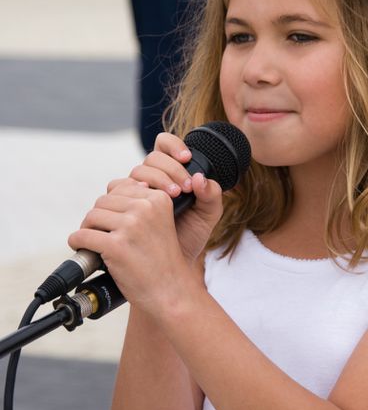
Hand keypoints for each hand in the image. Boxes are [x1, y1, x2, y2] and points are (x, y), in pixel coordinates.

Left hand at [68, 134, 223, 313]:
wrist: (170, 291)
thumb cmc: (161, 259)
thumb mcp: (160, 222)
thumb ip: (142, 203)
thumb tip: (115, 186)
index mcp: (159, 199)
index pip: (121, 188)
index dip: (113, 206)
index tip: (115, 222)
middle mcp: (146, 208)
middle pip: (103, 201)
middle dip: (99, 217)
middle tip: (101, 233)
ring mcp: (131, 226)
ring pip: (91, 216)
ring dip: (87, 229)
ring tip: (94, 242)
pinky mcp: (116, 246)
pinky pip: (82, 236)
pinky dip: (77, 242)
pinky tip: (83, 248)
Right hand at [110, 132, 223, 261]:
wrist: (173, 264)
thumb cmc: (189, 238)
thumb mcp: (207, 217)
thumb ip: (211, 196)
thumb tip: (201, 178)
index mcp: (167, 174)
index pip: (163, 145)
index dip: (172, 145)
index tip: (187, 157)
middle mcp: (146, 181)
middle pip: (148, 161)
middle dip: (169, 170)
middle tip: (184, 187)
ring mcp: (130, 196)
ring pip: (132, 176)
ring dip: (152, 182)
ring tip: (172, 197)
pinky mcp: (116, 211)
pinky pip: (114, 196)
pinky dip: (128, 198)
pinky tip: (145, 206)